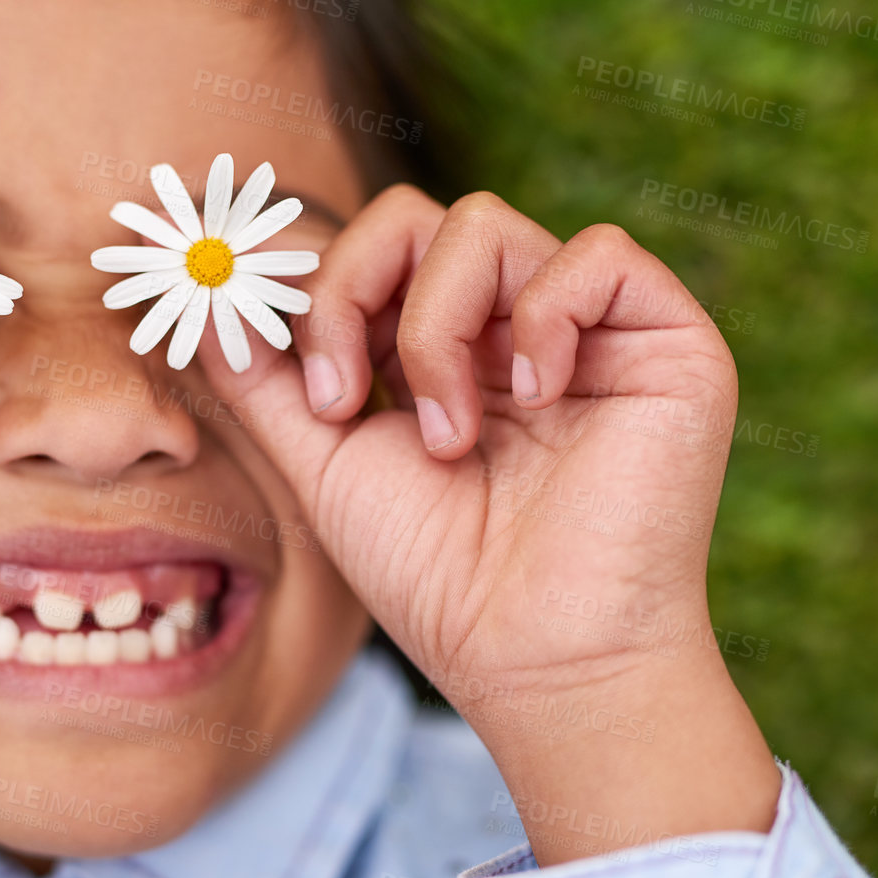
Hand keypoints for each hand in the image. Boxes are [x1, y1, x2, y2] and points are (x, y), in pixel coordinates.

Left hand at [202, 187, 780, 859]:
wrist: (535, 659)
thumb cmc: (436, 577)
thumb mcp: (323, 465)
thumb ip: (266, 380)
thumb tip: (211, 302)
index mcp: (444, 349)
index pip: (373, 252)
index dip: (321, 290)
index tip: (309, 388)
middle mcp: (512, 326)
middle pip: (415, 218)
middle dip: (353, 298)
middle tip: (346, 404)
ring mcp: (588, 328)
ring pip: (483, 225)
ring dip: (434, 331)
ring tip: (450, 437)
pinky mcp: (666, 340)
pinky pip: (599, 253)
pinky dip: (544, 317)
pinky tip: (538, 398)